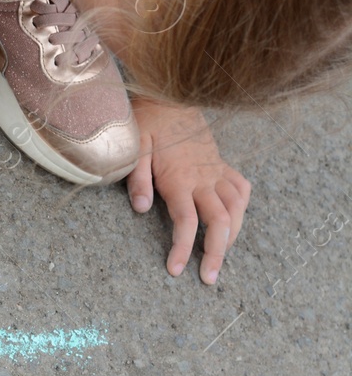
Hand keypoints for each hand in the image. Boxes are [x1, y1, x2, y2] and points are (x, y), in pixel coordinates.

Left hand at [126, 99, 250, 283]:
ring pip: (237, 208)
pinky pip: (241, 189)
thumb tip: (142, 210)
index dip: (183, 248)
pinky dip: (242, 208)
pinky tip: (234, 221)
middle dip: (217, 253)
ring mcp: (216, 171)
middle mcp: (203, 177)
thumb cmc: (145, 123)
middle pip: (220, 221)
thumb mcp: (132, 147)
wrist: (168, 97)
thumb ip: (138, 178)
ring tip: (220, 258)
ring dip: (233, 235)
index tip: (175, 270)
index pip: (187, 221)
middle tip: (209, 279)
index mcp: (179, 177)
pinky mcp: (221, 165)